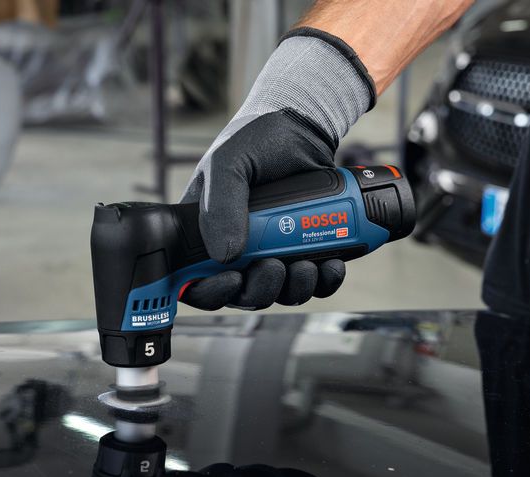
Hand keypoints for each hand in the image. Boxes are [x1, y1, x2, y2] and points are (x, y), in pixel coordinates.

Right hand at [180, 28, 375, 310]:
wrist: (305, 127)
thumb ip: (221, 205)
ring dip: (295, 289)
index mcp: (206, 234)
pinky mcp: (306, 251)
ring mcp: (272, 253)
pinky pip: (315, 283)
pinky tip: (331, 264)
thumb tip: (226, 255)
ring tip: (307, 265)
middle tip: (274, 266)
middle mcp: (237, 250)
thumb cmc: (256, 140)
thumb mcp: (229, 164)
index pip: (198, 282)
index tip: (233, 280)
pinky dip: (325, 281)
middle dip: (261, 290)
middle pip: (243, 295)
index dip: (212, 292)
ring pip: (280, 294)